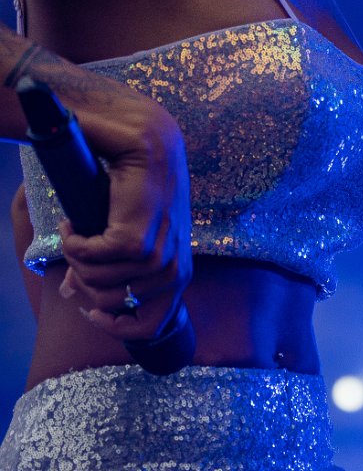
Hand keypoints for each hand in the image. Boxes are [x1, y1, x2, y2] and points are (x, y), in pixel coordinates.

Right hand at [55, 104, 191, 342]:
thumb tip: (75, 294)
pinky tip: (74, 225)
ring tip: (76, 232)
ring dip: (77, 261)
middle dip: (85, 285)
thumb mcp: (127, 236)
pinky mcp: (137, 238)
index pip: (153, 325)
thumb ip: (108, 269)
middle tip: (75, 254)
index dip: (118, 327)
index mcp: (179, 272)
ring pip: (101, 283)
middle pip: (115, 305)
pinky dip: (75, 244)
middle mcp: (175, 268)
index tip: (91, 311)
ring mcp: (159, 255)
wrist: (147, 143)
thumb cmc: (136, 189)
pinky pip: (93, 259)